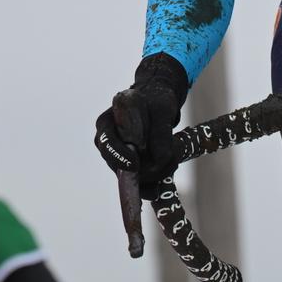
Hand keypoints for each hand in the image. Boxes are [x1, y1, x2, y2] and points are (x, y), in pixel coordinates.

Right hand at [93, 54, 188, 198]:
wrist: (157, 106)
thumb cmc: (155, 101)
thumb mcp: (162, 110)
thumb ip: (160, 132)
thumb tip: (161, 160)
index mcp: (107, 123)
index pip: (107, 143)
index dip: (119, 156)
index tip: (135, 165)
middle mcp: (108, 143)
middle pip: (118, 165)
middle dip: (145, 169)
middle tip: (170, 160)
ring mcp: (117, 157)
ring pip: (132, 176)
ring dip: (155, 173)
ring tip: (174, 157)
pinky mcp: (130, 167)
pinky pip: (140, 180)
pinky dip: (155, 179)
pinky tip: (166, 173)